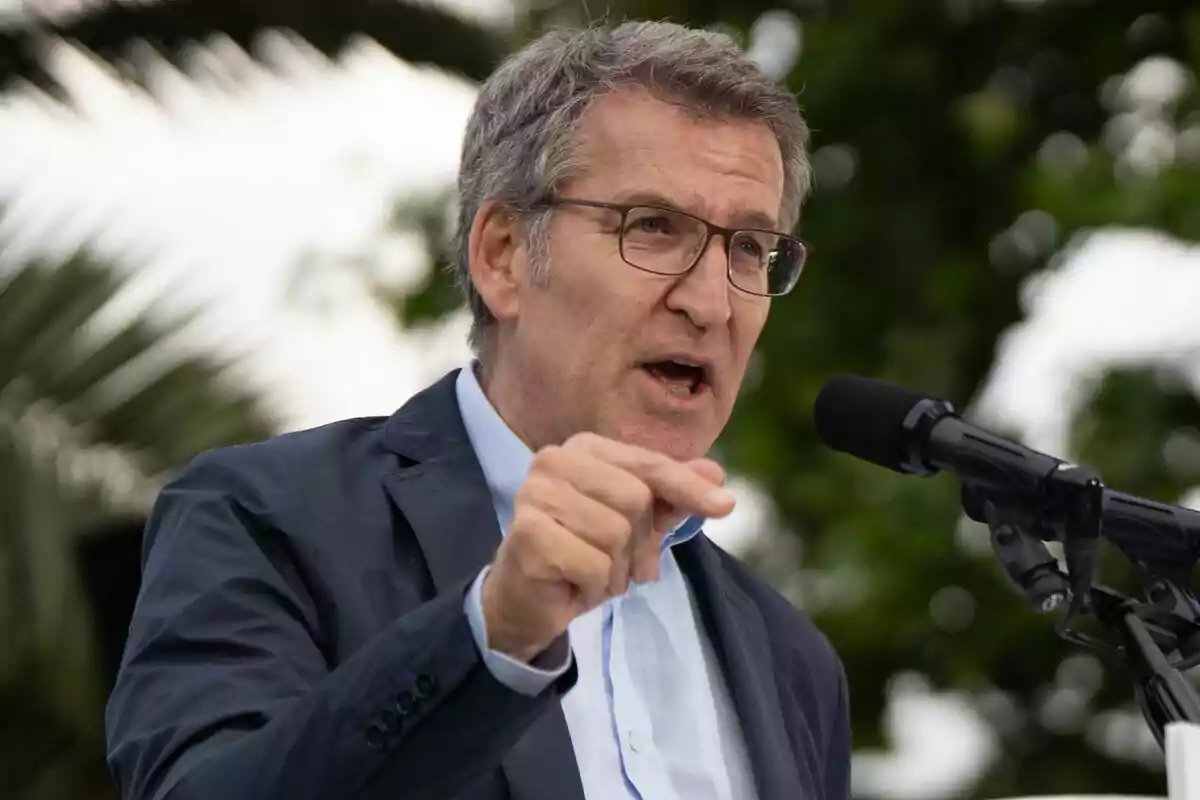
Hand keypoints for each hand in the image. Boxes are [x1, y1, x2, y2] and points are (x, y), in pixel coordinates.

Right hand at [480, 432, 735, 662]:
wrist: (529, 600)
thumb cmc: (584, 553)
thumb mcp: (638, 525)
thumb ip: (673, 496)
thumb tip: (717, 476)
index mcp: (584, 447)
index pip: (650, 465)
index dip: (688, 488)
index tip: (726, 506)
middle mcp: (555, 460)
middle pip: (636, 500)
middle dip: (638, 544)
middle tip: (620, 564)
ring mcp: (535, 493)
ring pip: (615, 534)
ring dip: (614, 570)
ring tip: (593, 573)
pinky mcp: (527, 532)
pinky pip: (592, 564)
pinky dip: (593, 586)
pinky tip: (573, 584)